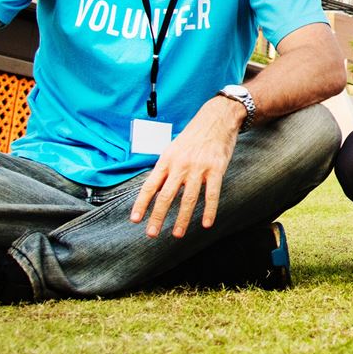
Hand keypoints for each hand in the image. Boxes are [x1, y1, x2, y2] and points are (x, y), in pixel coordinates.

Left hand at [130, 97, 241, 237]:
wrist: (216, 119)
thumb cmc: (193, 136)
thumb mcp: (173, 149)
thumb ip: (165, 169)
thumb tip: (156, 191)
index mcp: (166, 160)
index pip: (150, 186)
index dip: (141, 204)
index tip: (135, 220)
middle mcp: (180, 165)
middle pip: (166, 196)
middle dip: (158, 217)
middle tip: (152, 234)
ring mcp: (199, 168)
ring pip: (188, 198)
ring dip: (182, 218)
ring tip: (177, 234)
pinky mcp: (216, 169)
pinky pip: (212, 194)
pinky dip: (209, 210)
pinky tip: (206, 223)